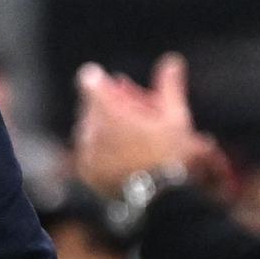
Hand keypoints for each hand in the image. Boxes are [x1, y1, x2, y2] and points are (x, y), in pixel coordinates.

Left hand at [73, 52, 213, 196]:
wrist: (159, 198)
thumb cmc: (170, 155)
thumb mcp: (175, 117)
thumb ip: (169, 86)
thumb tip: (172, 60)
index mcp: (108, 110)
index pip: (89, 80)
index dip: (99, 79)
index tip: (114, 84)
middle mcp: (90, 127)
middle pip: (91, 105)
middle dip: (109, 106)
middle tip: (134, 116)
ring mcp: (85, 149)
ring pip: (88, 127)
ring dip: (103, 127)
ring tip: (130, 139)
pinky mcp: (84, 168)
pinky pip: (87, 150)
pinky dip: (99, 148)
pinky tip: (120, 154)